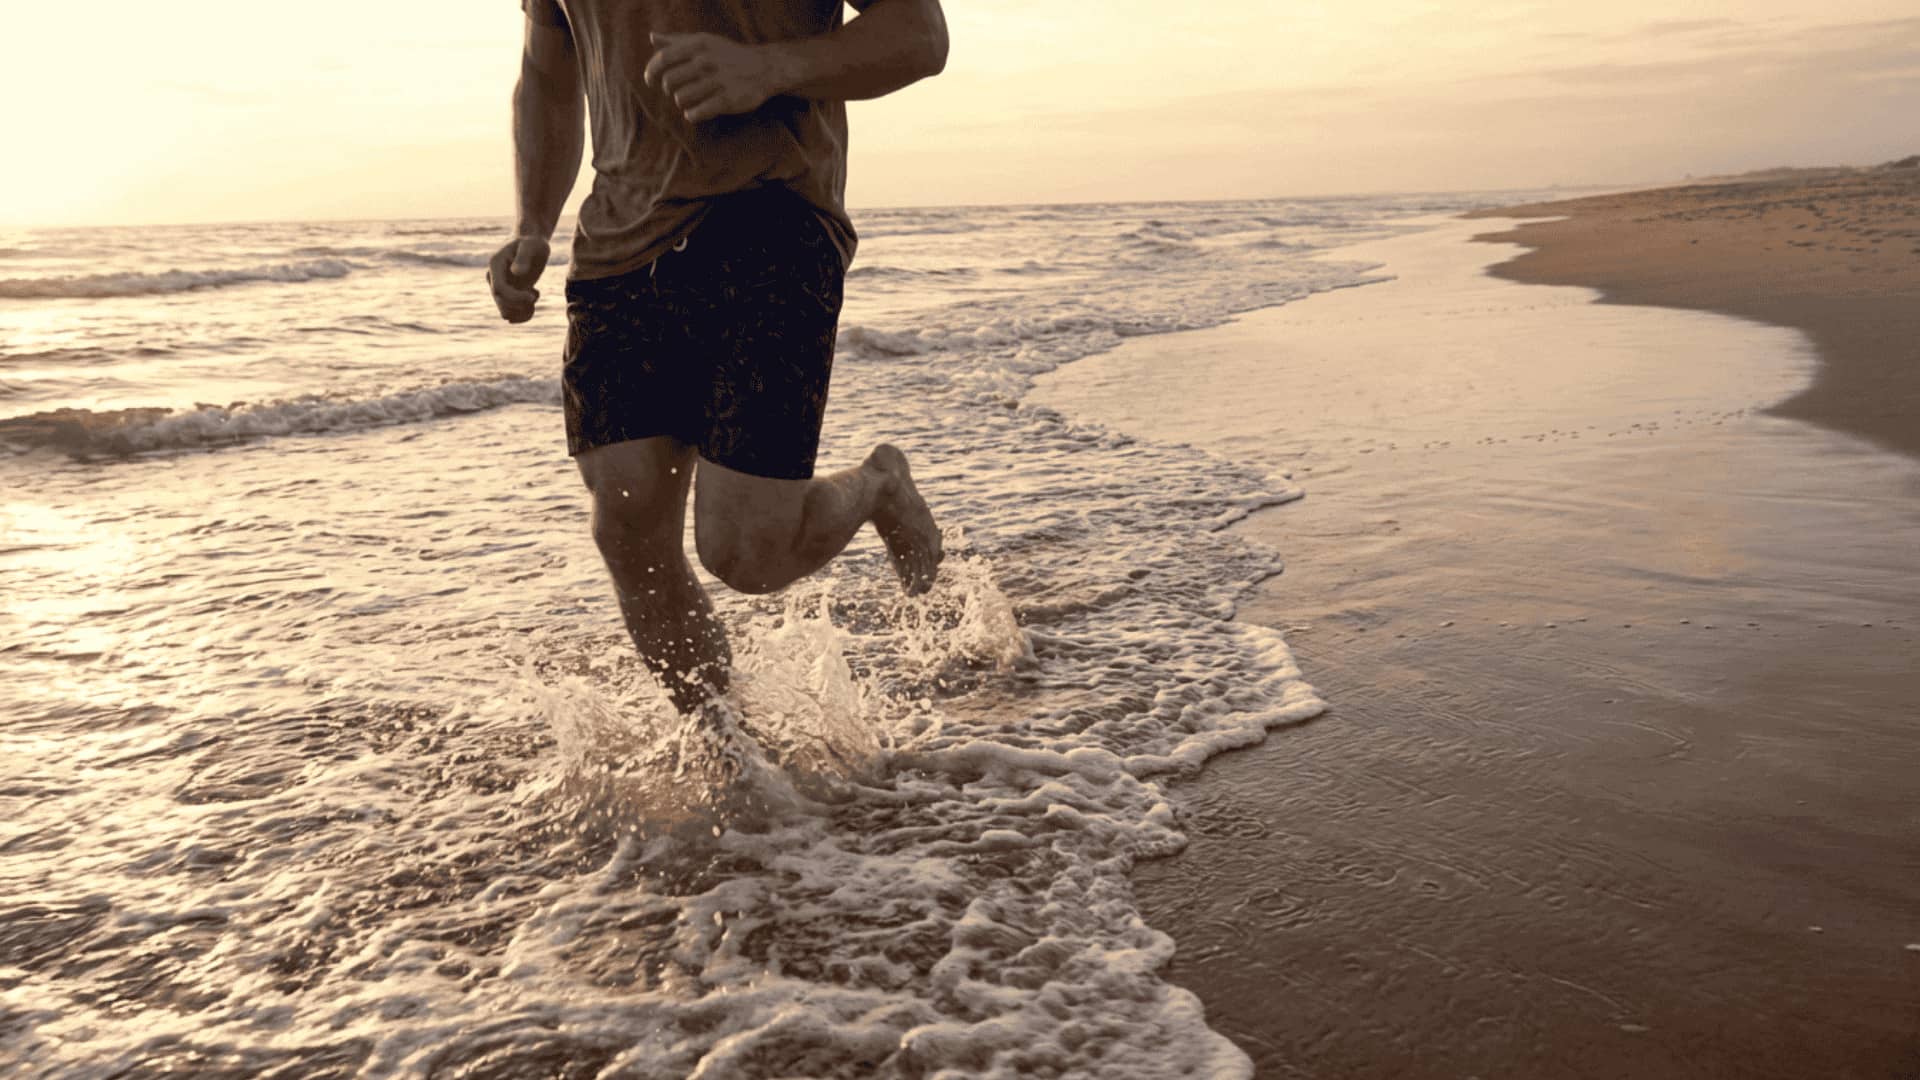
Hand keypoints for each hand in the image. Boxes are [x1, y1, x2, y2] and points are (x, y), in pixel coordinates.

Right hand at [488, 235, 549, 323]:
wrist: (532, 244)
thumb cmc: (532, 242)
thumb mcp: (531, 246)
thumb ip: (523, 257)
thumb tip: (516, 273)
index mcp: (495, 265)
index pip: (499, 289)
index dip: (515, 297)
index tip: (533, 296)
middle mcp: (494, 278)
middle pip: (501, 303)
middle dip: (520, 305)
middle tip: (535, 294)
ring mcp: (501, 288)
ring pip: (505, 312)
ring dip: (522, 311)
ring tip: (535, 294)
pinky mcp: (510, 295)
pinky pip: (512, 314)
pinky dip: (524, 314)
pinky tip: (534, 298)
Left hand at [644, 31, 781, 122]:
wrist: (764, 68)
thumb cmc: (728, 55)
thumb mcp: (705, 41)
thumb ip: (678, 40)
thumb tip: (653, 38)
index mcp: (698, 45)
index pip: (663, 59)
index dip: (651, 71)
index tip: (650, 81)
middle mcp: (706, 61)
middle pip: (670, 82)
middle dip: (668, 90)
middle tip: (676, 92)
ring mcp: (717, 82)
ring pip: (681, 98)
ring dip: (681, 103)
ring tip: (689, 101)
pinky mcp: (726, 100)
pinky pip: (697, 113)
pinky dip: (692, 115)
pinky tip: (695, 112)